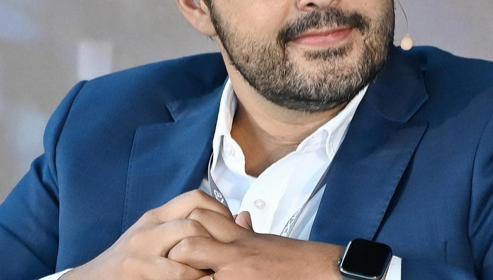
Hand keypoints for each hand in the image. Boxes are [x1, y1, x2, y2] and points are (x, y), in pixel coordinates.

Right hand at [64, 190, 234, 279]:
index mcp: (156, 216)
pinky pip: (178, 274)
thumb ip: (185, 228)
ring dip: (206, 264)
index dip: (220, 210)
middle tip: (222, 257)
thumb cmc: (128, 263)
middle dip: (215, 241)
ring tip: (209, 273)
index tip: (229, 228)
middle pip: (195, 222)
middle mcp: (149, 228)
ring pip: (189, 247)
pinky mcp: (139, 271)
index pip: (195, 198)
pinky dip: (194, 279)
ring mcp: (142, 251)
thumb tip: (238, 219)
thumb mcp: (155, 238)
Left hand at [168, 209, 344, 279]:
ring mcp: (236, 274)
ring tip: (187, 277)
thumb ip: (246, 231)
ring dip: (184, 274)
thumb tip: (237, 217)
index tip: (173, 252)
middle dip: (174, 259)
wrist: (320, 272)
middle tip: (172, 270)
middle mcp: (234, 254)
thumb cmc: (294, 260)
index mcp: (239, 238)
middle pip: (187, 244)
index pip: (198, 222)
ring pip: (192, 264)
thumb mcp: (265, 241)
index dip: (181, 237)